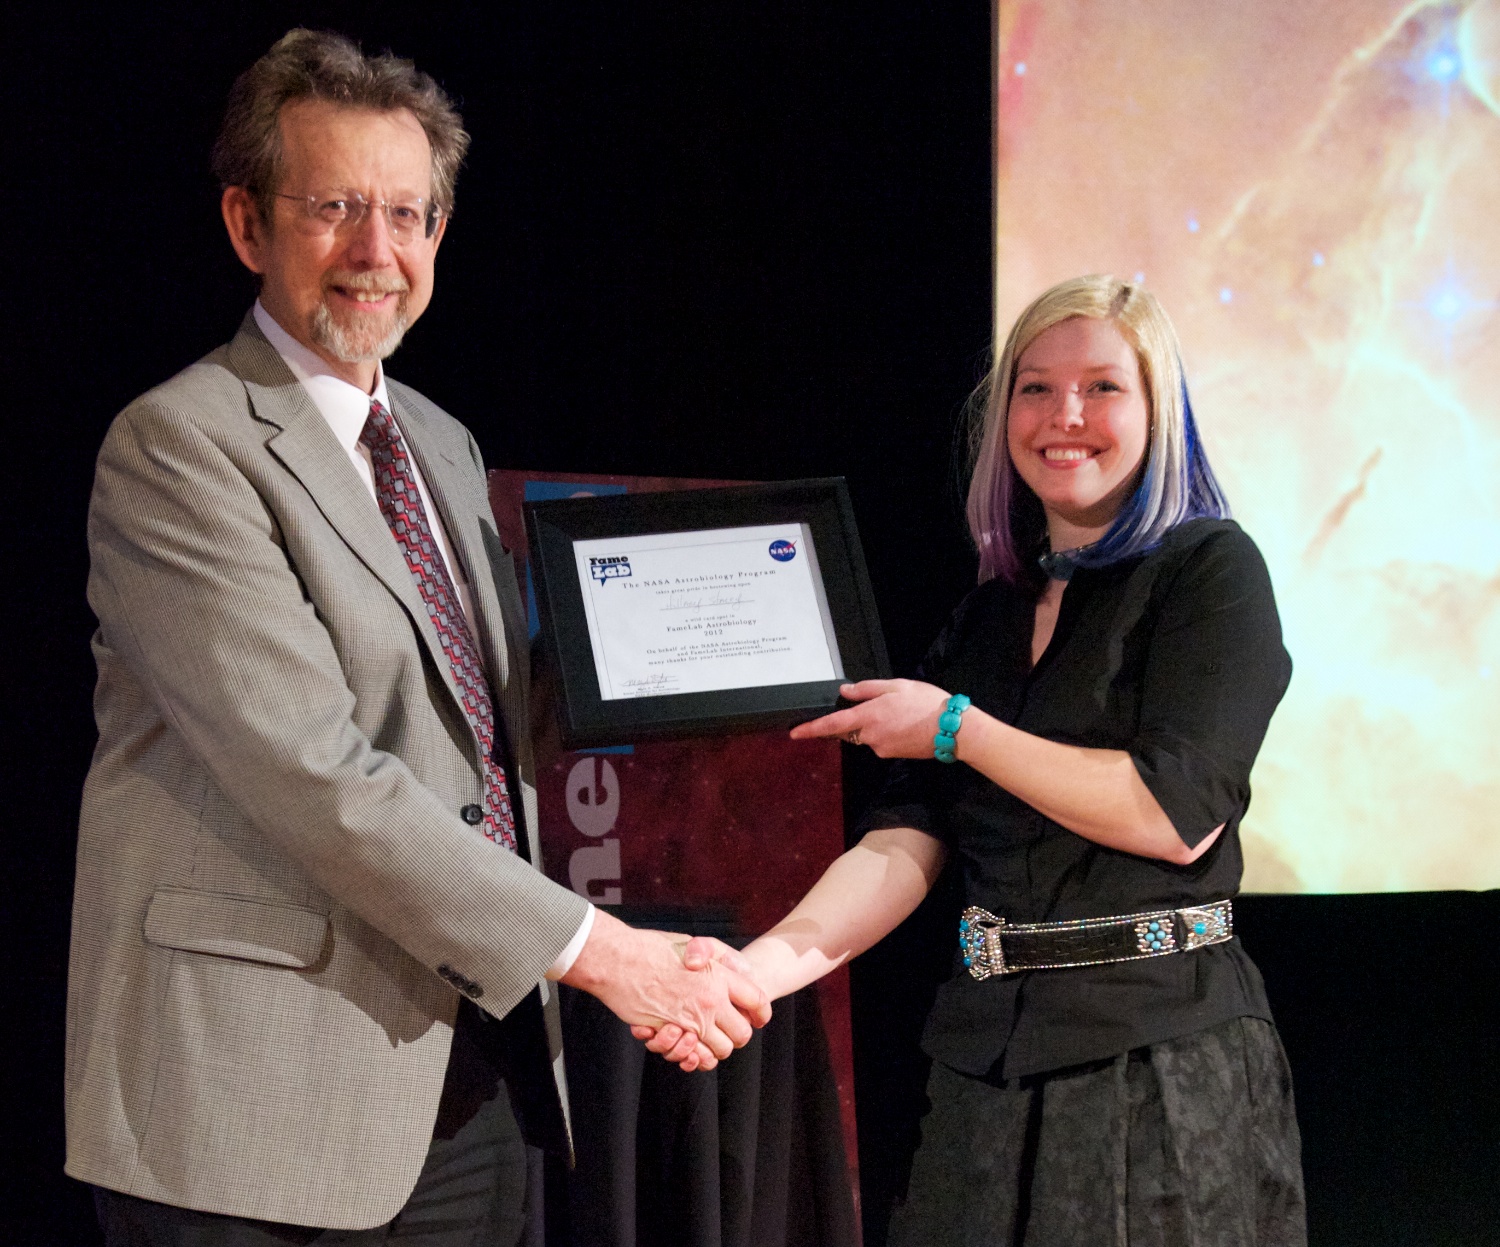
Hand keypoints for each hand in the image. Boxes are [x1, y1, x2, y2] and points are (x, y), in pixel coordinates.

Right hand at [562, 912, 769, 1070]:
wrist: (617, 959)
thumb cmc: (651, 948)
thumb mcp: (692, 944)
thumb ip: (717, 958)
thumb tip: (737, 969)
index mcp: (719, 976)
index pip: (757, 1000)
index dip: (761, 1012)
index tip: (758, 1017)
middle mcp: (710, 1000)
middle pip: (742, 1033)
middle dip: (738, 1035)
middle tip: (728, 1030)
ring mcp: (690, 1019)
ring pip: (720, 1050)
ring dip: (715, 1048)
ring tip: (705, 1037)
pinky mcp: (670, 1032)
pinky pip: (693, 1056)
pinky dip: (693, 1056)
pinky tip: (686, 1042)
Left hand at [789, 679, 951, 758]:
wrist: (952, 729)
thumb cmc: (925, 702)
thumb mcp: (896, 686)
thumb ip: (867, 689)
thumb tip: (844, 692)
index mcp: (868, 716)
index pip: (832, 724)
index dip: (811, 729)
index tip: (794, 734)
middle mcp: (870, 736)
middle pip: (850, 729)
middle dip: (857, 719)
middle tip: (885, 705)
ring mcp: (881, 748)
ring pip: (867, 735)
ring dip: (876, 724)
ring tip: (902, 712)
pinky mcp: (892, 755)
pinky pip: (881, 742)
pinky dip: (887, 733)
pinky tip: (906, 724)